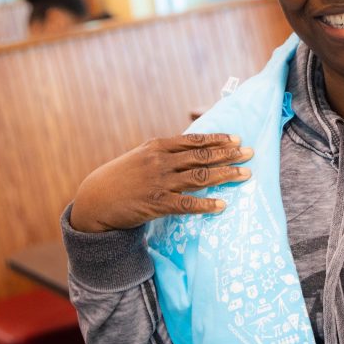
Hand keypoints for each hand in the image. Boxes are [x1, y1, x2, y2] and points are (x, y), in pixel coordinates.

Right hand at [69, 133, 251, 232]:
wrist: (94, 200)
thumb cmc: (119, 178)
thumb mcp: (140, 157)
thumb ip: (164, 153)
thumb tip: (191, 150)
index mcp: (157, 147)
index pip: (193, 141)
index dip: (217, 139)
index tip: (237, 139)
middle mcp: (160, 161)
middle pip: (202, 156)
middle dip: (229, 154)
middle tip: (250, 153)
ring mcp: (159, 182)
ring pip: (199, 177)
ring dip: (225, 175)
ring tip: (246, 174)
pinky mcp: (156, 203)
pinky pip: (186, 204)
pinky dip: (206, 205)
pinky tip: (222, 205)